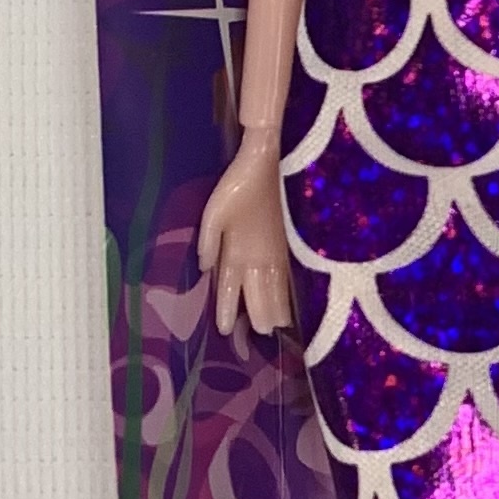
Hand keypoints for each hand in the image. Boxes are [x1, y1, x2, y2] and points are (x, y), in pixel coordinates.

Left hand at [195, 134, 294, 346]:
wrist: (275, 164)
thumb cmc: (240, 185)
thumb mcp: (214, 211)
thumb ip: (209, 242)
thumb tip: (205, 268)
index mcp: (239, 250)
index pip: (231, 287)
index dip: (227, 308)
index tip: (226, 330)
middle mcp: (261, 256)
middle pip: (260, 293)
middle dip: (260, 314)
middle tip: (261, 334)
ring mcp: (279, 250)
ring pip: (278, 286)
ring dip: (278, 306)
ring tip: (278, 324)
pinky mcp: (290, 241)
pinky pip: (290, 274)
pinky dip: (290, 289)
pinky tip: (293, 296)